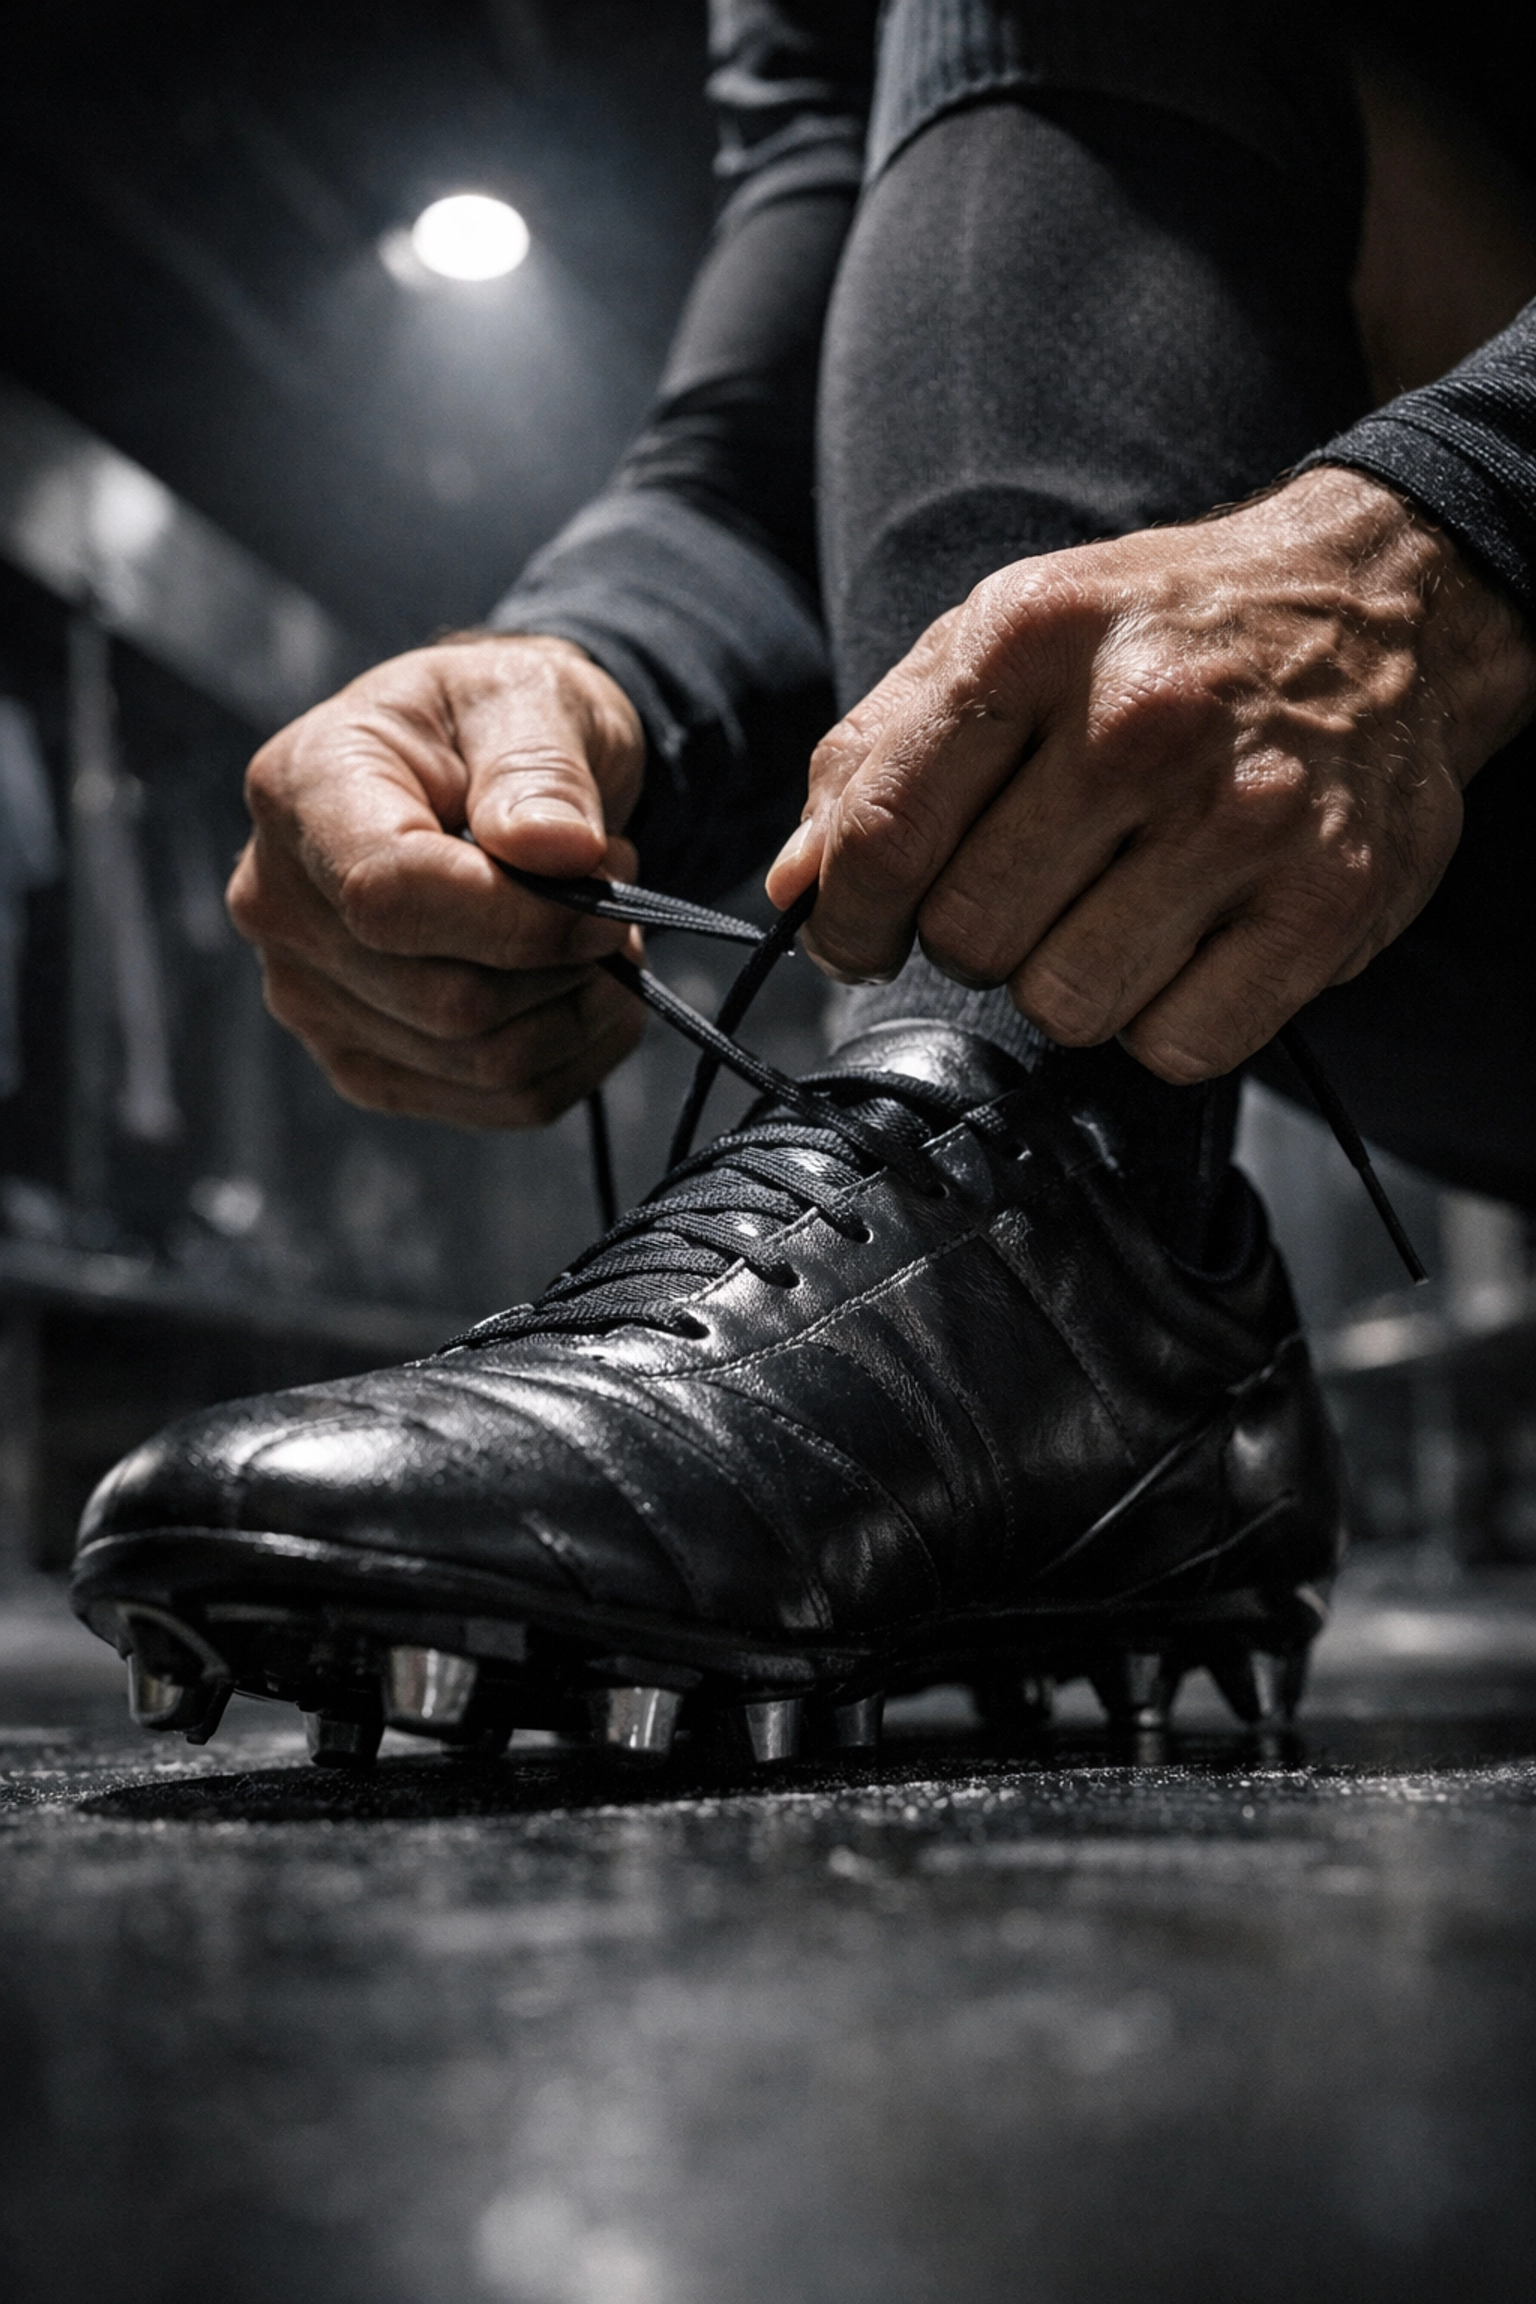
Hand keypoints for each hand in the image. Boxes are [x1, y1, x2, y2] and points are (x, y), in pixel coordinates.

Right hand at [228, 633, 646, 1125]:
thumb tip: (554, 851)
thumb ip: (540, 769)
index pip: (389, 897)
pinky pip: (497, 1101)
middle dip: (567, 957)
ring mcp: (312, 999)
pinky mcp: (366, 1062)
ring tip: (607, 929)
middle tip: (619, 892)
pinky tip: (591, 987)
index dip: (518, 917)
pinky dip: (576, 1053)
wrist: (488, 770)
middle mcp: (279, 907)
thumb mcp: (532, 700)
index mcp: (299, 792)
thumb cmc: (500, 722)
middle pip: (445, 998)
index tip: (608, 888)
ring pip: (482, 1061)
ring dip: (582, 1007)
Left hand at [768, 468, 1535, 1080]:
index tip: (855, 939)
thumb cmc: (1165, 634)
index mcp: (1036, 638)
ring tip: (1115, 906)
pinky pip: (1179, 1046)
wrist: (1385, 607)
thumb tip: (796, 886)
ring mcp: (1245, 815)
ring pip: (1067, 1005)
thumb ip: (879, 753)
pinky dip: (1164, 1021)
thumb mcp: (1005, 636)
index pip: (886, 838)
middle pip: (971, 938)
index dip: (848, 920)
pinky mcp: (1328, 902)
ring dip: (1069, 982)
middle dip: (974, 938)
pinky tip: (1185, 943)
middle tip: (1026, 890)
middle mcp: (1143, 721)